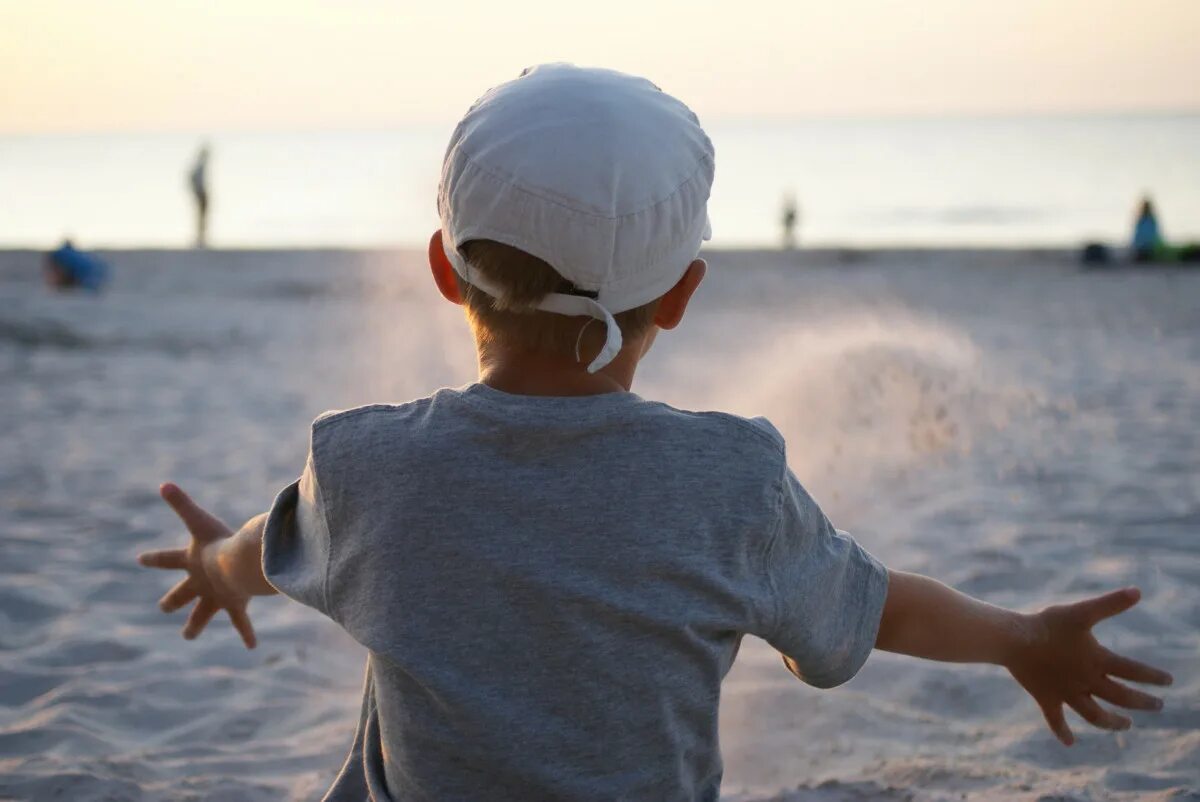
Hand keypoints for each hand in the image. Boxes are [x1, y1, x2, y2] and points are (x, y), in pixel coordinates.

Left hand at [137, 483, 257, 647]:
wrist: (234, 565)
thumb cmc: (217, 541)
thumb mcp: (198, 520)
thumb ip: (181, 503)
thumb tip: (163, 484)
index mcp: (190, 562)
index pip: (166, 559)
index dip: (153, 558)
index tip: (140, 559)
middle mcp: (199, 583)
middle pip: (179, 596)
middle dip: (172, 602)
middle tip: (164, 607)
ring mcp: (215, 597)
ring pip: (201, 616)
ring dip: (194, 626)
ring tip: (188, 635)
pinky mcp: (234, 605)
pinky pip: (241, 623)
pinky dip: (247, 634)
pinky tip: (252, 647)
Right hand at [1007, 587, 1171, 744]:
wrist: (1013, 640)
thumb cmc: (1047, 624)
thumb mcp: (1081, 611)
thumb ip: (1110, 604)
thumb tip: (1138, 591)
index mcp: (1097, 660)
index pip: (1133, 671)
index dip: (1153, 676)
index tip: (1169, 681)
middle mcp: (1086, 681)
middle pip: (1121, 697)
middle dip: (1142, 703)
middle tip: (1157, 706)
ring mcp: (1066, 693)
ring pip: (1095, 715)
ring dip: (1113, 723)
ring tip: (1127, 726)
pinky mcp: (1046, 698)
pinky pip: (1056, 720)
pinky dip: (1062, 732)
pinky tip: (1070, 743)